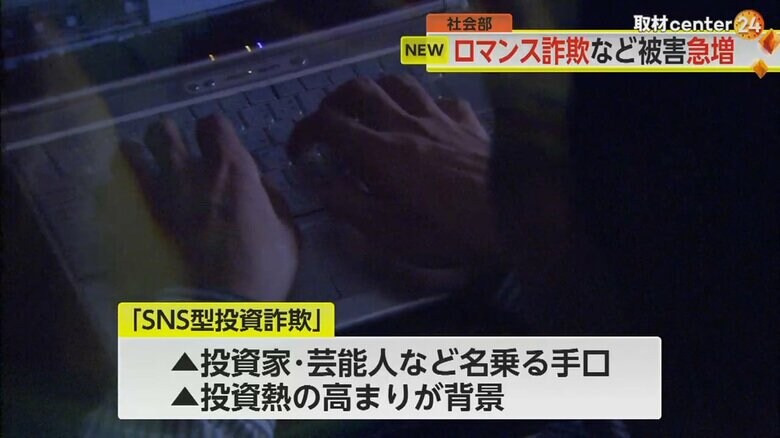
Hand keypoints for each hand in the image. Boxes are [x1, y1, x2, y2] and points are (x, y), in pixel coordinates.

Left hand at [120, 115, 296, 299]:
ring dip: (139, 155)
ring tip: (143, 163)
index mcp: (232, 169)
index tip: (218, 143)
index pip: (213, 123)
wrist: (223, 306)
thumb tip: (263, 182)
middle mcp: (191, 172)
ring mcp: (160, 195)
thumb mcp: (287, 233)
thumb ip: (274, 200)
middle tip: (176, 149)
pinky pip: (118, 190)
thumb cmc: (264, 269)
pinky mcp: (140, 221)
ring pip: (134, 153)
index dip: (215, 130)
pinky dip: (121, 187)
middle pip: (164, 130)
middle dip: (169, 135)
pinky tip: (126, 195)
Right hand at [288, 74, 498, 267]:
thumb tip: (321, 186)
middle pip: (359, 90)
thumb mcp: (390, 234)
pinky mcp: (467, 123)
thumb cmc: (449, 230)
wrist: (514, 214)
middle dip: (334, 102)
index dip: (304, 132)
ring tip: (370, 111)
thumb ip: (349, 207)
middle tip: (328, 124)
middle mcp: (405, 124)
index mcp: (380, 151)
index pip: (328, 123)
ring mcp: (439, 118)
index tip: (299, 152)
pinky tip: (426, 121)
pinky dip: (424, 106)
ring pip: (398, 83)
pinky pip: (440, 100)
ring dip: (376, 92)